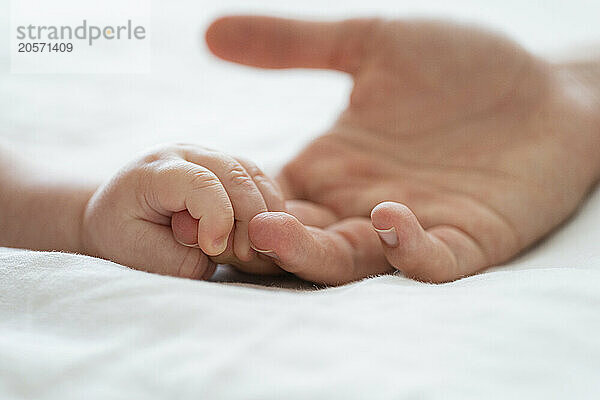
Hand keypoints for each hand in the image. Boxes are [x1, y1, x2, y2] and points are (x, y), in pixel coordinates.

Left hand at [82, 143, 284, 278]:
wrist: (115, 215)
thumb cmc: (122, 236)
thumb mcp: (140, 255)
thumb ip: (182, 257)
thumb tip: (221, 248)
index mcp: (155, 171)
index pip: (200, 183)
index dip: (218, 217)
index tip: (215, 251)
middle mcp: (184, 153)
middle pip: (234, 174)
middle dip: (248, 218)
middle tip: (244, 256)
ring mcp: (207, 155)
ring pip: (252, 174)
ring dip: (262, 212)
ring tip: (252, 248)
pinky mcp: (224, 165)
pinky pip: (256, 179)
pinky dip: (266, 206)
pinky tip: (260, 233)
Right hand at [206, 16, 599, 282]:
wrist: (549, 86)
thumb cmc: (462, 65)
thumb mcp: (369, 43)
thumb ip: (292, 43)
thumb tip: (208, 32)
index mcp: (332, 168)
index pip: (269, 197)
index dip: (235, 199)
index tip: (201, 190)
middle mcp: (361, 203)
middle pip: (299, 239)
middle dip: (261, 239)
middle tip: (222, 226)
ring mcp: (412, 225)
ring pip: (351, 259)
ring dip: (310, 253)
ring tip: (274, 229)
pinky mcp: (468, 239)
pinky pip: (430, 260)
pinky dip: (406, 248)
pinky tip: (390, 213)